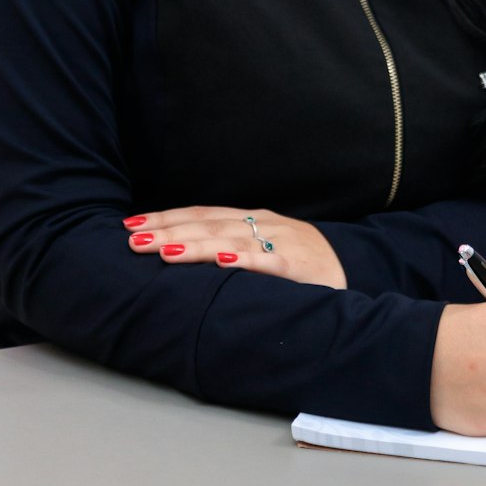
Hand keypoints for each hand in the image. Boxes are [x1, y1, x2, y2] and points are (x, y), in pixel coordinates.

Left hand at [124, 206, 346, 288]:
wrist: (354, 270)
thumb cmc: (302, 264)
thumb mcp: (264, 248)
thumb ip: (231, 247)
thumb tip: (181, 251)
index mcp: (251, 220)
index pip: (201, 215)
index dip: (166, 218)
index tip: (132, 225)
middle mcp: (263, 225)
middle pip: (208, 226)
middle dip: (168, 231)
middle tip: (134, 240)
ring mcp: (282, 243)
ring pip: (231, 242)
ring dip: (195, 246)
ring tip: (163, 251)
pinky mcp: (299, 266)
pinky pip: (269, 262)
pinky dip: (245, 261)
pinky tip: (222, 262)